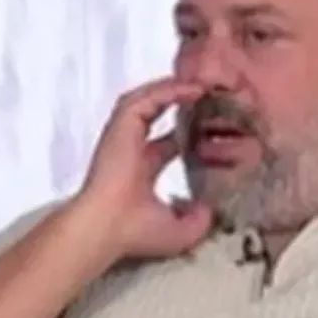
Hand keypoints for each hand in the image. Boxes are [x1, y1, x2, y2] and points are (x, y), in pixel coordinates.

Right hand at [75, 77, 212, 258]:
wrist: (107, 226)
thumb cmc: (136, 232)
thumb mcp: (179, 232)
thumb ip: (199, 220)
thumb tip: (210, 209)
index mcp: (140, 172)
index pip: (164, 145)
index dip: (186, 135)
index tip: (208, 128)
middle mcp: (130, 150)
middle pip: (155, 116)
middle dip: (178, 102)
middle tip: (206, 96)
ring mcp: (123, 135)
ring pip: (147, 101)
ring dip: (173, 90)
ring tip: (201, 85)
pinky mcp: (120, 125)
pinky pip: (146, 98)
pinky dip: (168, 90)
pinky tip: (192, 89)